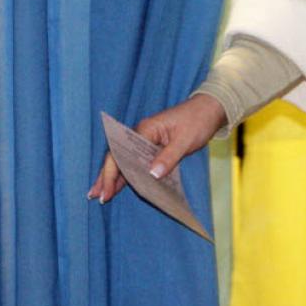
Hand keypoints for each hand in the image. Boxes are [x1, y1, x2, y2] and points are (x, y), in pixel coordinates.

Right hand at [87, 94, 227, 203]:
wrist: (210, 109)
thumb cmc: (198, 121)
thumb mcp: (185, 141)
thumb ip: (168, 158)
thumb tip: (151, 175)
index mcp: (145, 129)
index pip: (121, 153)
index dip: (112, 174)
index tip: (106, 192)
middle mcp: (141, 133)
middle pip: (118, 156)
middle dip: (106, 177)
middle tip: (95, 196)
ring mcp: (147, 139)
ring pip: (126, 159)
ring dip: (114, 176)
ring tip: (102, 194)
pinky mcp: (155, 145)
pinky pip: (137, 160)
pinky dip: (129, 173)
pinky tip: (122, 185)